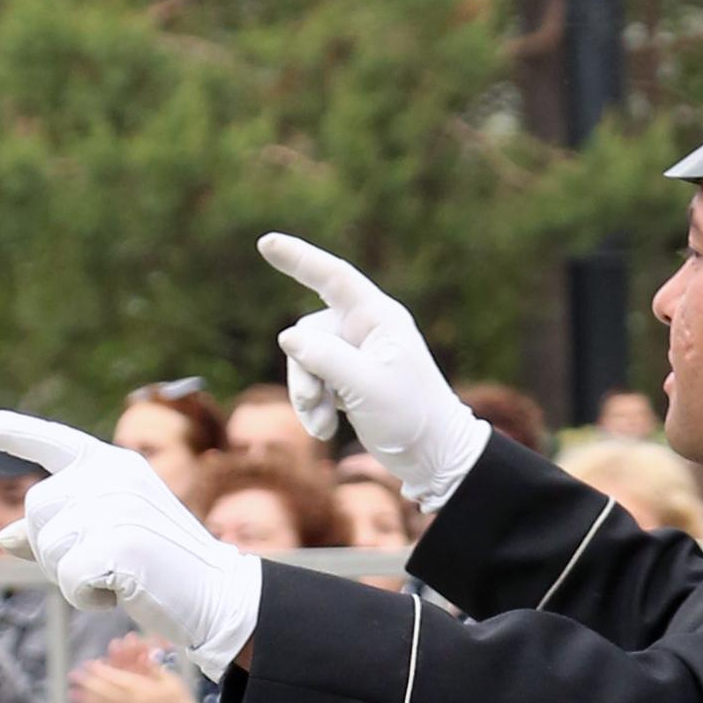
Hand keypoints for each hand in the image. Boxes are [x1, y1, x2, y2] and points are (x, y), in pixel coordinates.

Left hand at [0, 411, 260, 674]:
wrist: (218, 599)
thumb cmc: (163, 571)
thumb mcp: (107, 540)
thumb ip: (59, 530)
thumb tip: (5, 537)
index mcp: (113, 465)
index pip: (52, 440)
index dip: (9, 431)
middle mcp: (112, 475)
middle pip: (36, 509)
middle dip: (51, 548)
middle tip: (98, 568)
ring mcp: (116, 506)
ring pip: (47, 546)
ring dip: (70, 577)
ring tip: (117, 579)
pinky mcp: (117, 543)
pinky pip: (66, 577)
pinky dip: (85, 598)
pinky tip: (119, 596)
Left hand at [71, 642, 196, 702]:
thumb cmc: (179, 702)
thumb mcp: (170, 679)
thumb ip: (152, 668)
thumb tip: (141, 654)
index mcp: (140, 688)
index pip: (116, 677)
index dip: (101, 670)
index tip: (89, 664)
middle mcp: (131, 702)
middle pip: (105, 691)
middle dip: (88, 683)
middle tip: (74, 676)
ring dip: (87, 698)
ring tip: (73, 693)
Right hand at [259, 234, 489, 510]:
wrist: (435, 459)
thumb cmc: (411, 418)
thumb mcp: (365, 387)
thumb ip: (324, 359)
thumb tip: (287, 337)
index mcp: (378, 319)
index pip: (334, 278)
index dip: (299, 258)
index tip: (266, 243)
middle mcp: (366, 331)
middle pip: (309, 333)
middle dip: (304, 371)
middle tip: (315, 406)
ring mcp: (356, 356)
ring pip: (306, 361)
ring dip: (307, 396)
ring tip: (323, 427)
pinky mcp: (350, 381)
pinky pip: (315, 383)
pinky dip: (315, 407)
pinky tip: (325, 430)